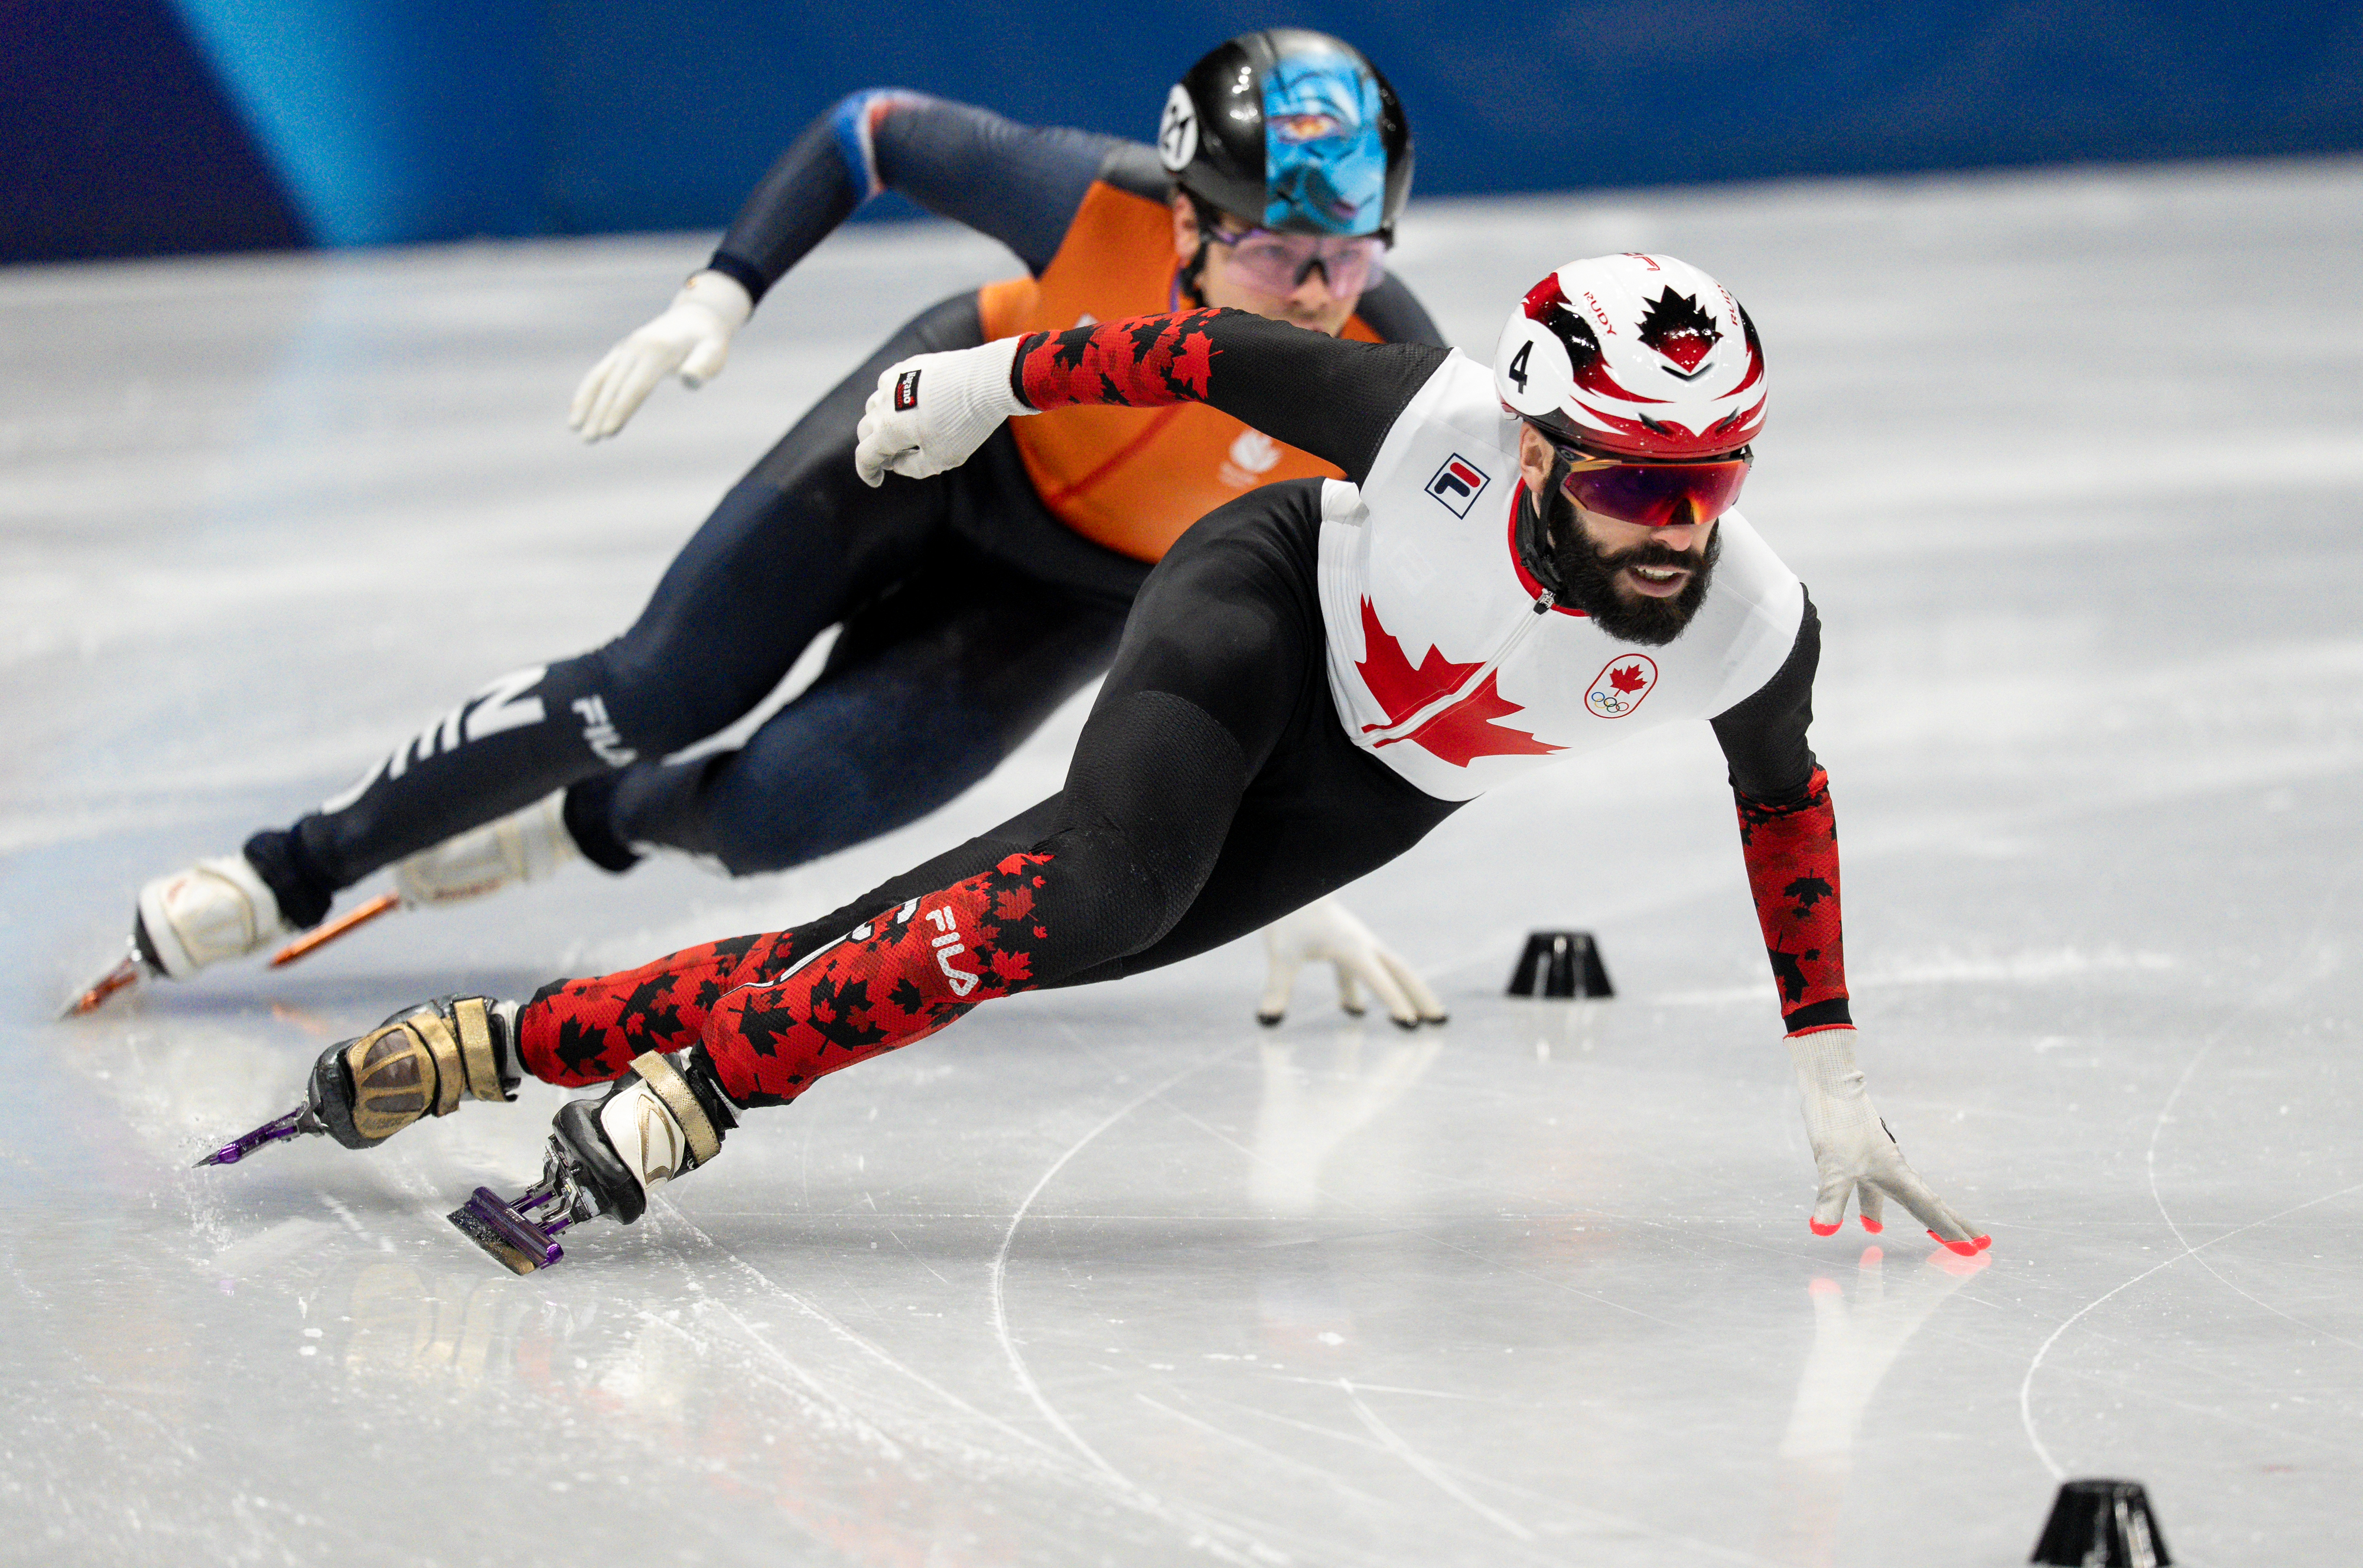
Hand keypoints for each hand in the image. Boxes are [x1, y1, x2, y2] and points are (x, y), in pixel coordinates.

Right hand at [568, 271, 753, 441]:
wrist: (695, 318)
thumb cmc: (707, 342)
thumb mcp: (714, 352)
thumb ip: (703, 365)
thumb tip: (691, 380)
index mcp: (658, 351)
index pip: (636, 386)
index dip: (622, 409)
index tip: (608, 432)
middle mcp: (636, 348)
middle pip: (615, 385)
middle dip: (600, 413)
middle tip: (588, 440)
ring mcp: (626, 348)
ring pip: (600, 378)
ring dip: (586, 403)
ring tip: (574, 428)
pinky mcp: (621, 352)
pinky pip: (599, 372)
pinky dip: (587, 391)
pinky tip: (576, 411)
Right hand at [854, 339, 1028, 485]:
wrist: (985, 380)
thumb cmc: (964, 424)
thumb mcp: (941, 458)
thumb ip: (912, 467)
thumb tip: (896, 463)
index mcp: (887, 430)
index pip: (864, 455)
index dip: (867, 472)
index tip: (876, 480)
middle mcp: (883, 403)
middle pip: (866, 430)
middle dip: (875, 446)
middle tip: (894, 456)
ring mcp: (894, 380)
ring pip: (876, 405)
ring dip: (883, 421)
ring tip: (907, 429)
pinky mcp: (909, 364)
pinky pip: (892, 384)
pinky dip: (895, 399)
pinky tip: (916, 405)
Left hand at [1256, 897, 1446, 1028]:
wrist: (1290, 879)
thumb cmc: (1287, 914)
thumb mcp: (1281, 952)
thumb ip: (1278, 987)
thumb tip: (1268, 1020)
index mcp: (1352, 947)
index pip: (1380, 979)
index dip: (1395, 1002)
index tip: (1410, 1024)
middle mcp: (1362, 944)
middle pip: (1401, 972)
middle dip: (1420, 997)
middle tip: (1440, 1021)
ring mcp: (1357, 943)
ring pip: (1390, 971)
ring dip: (1405, 993)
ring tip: (1419, 1019)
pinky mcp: (1345, 944)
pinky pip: (1364, 971)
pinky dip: (1366, 989)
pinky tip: (1353, 1010)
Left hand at [1788, 1027, 1988, 1255]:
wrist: (1830, 1085)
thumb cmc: (1836, 1123)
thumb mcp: (1832, 1167)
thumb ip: (1831, 1200)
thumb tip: (1822, 1231)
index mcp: (1897, 1175)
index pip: (1930, 1209)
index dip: (1951, 1232)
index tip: (1975, 1251)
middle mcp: (1894, 1170)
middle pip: (1930, 1203)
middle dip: (1952, 1224)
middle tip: (1981, 1242)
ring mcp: (1878, 1163)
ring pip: (1906, 1198)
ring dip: (1920, 1217)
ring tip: (1932, 1236)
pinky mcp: (1860, 1157)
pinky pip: (1877, 1191)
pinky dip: (1877, 1209)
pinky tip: (1870, 1225)